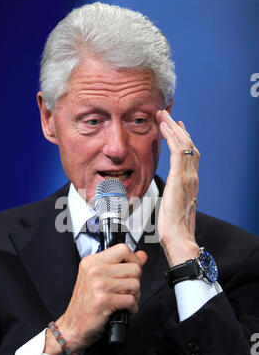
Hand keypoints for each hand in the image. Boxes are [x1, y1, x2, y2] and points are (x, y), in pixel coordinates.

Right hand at [44, 244, 146, 354]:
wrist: (72, 326)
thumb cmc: (85, 304)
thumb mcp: (99, 279)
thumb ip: (122, 265)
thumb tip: (142, 255)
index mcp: (92, 262)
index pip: (123, 249)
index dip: (134, 260)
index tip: (132, 271)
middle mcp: (94, 270)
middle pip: (134, 268)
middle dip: (135, 282)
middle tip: (125, 291)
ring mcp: (98, 285)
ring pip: (135, 285)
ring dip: (134, 297)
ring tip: (123, 301)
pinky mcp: (103, 301)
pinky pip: (131, 301)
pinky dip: (132, 309)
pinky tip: (122, 311)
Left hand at [156, 109, 199, 266]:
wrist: (179, 239)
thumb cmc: (173, 230)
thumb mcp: (172, 207)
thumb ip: (172, 197)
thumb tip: (167, 195)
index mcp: (190, 184)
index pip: (188, 155)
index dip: (182, 140)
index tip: (175, 128)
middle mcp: (191, 178)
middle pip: (188, 146)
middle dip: (177, 128)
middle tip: (167, 115)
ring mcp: (188, 177)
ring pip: (183, 145)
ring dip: (172, 127)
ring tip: (163, 114)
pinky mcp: (180, 179)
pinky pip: (176, 151)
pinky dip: (171, 137)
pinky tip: (164, 127)